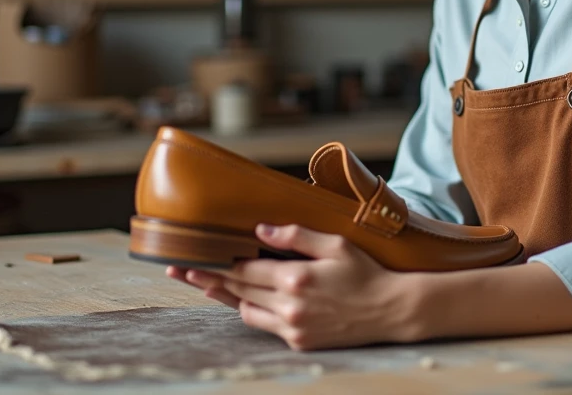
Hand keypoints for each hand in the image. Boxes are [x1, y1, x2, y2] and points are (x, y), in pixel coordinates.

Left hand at [166, 223, 418, 350]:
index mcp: (296, 278)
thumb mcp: (335, 244)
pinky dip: (252, 311)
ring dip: (226, 297)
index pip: (244, 271)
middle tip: (180, 271)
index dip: (214, 265)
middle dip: (208, 279)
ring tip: (206, 285)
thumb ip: (296, 235)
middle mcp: (290, 306)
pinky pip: (265, 326)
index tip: (189, 260)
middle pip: (238, 291)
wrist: (391, 310)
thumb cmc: (365, 272)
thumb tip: (260, 230)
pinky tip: (243, 300)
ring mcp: (294, 327)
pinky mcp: (300, 342)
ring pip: (246, 311)